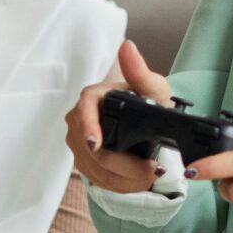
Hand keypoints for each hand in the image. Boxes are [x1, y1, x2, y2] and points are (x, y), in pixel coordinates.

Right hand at [65, 39, 172, 194]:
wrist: (150, 122)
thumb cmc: (151, 100)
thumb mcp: (153, 87)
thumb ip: (140, 71)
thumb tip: (127, 47)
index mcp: (92, 97)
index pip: (83, 110)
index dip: (87, 127)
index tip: (95, 144)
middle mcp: (79, 119)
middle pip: (91, 149)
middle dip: (122, 165)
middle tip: (152, 170)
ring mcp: (79, 142)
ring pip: (94, 168)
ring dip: (124, 179)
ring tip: (151, 176)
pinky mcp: (84, 161)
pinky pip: (96, 178)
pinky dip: (119, 184)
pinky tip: (138, 182)